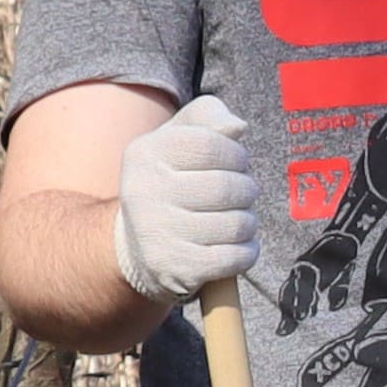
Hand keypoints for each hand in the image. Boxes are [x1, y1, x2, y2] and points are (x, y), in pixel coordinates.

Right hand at [110, 94, 269, 300]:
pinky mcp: (176, 268)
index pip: (210, 144)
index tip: (234, 163)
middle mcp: (144, 192)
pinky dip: (246, 252)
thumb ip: (207, 117)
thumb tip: (237, 127)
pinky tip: (234, 246)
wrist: (138, 247)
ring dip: (248, 222)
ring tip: (234, 220)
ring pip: (237, 224)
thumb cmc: (171, 181)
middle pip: (227, 187)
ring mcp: (157, 233)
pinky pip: (235, 257)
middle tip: (239, 194)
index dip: (235, 154)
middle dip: (246, 190)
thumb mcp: (178, 138)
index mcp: (145, 154)